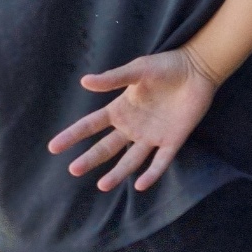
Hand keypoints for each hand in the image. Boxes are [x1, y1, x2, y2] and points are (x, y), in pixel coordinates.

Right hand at [47, 47, 218, 192]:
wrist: (198, 68)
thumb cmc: (166, 66)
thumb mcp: (137, 70)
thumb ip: (113, 79)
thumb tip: (84, 82)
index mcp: (121, 109)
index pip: (91, 125)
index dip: (73, 135)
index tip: (53, 147)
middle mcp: (133, 126)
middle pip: (107, 147)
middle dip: (90, 159)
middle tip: (73, 170)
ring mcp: (152, 135)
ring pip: (131, 160)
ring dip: (117, 173)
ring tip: (102, 185)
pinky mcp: (173, 140)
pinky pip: (160, 161)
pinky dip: (151, 173)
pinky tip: (140, 184)